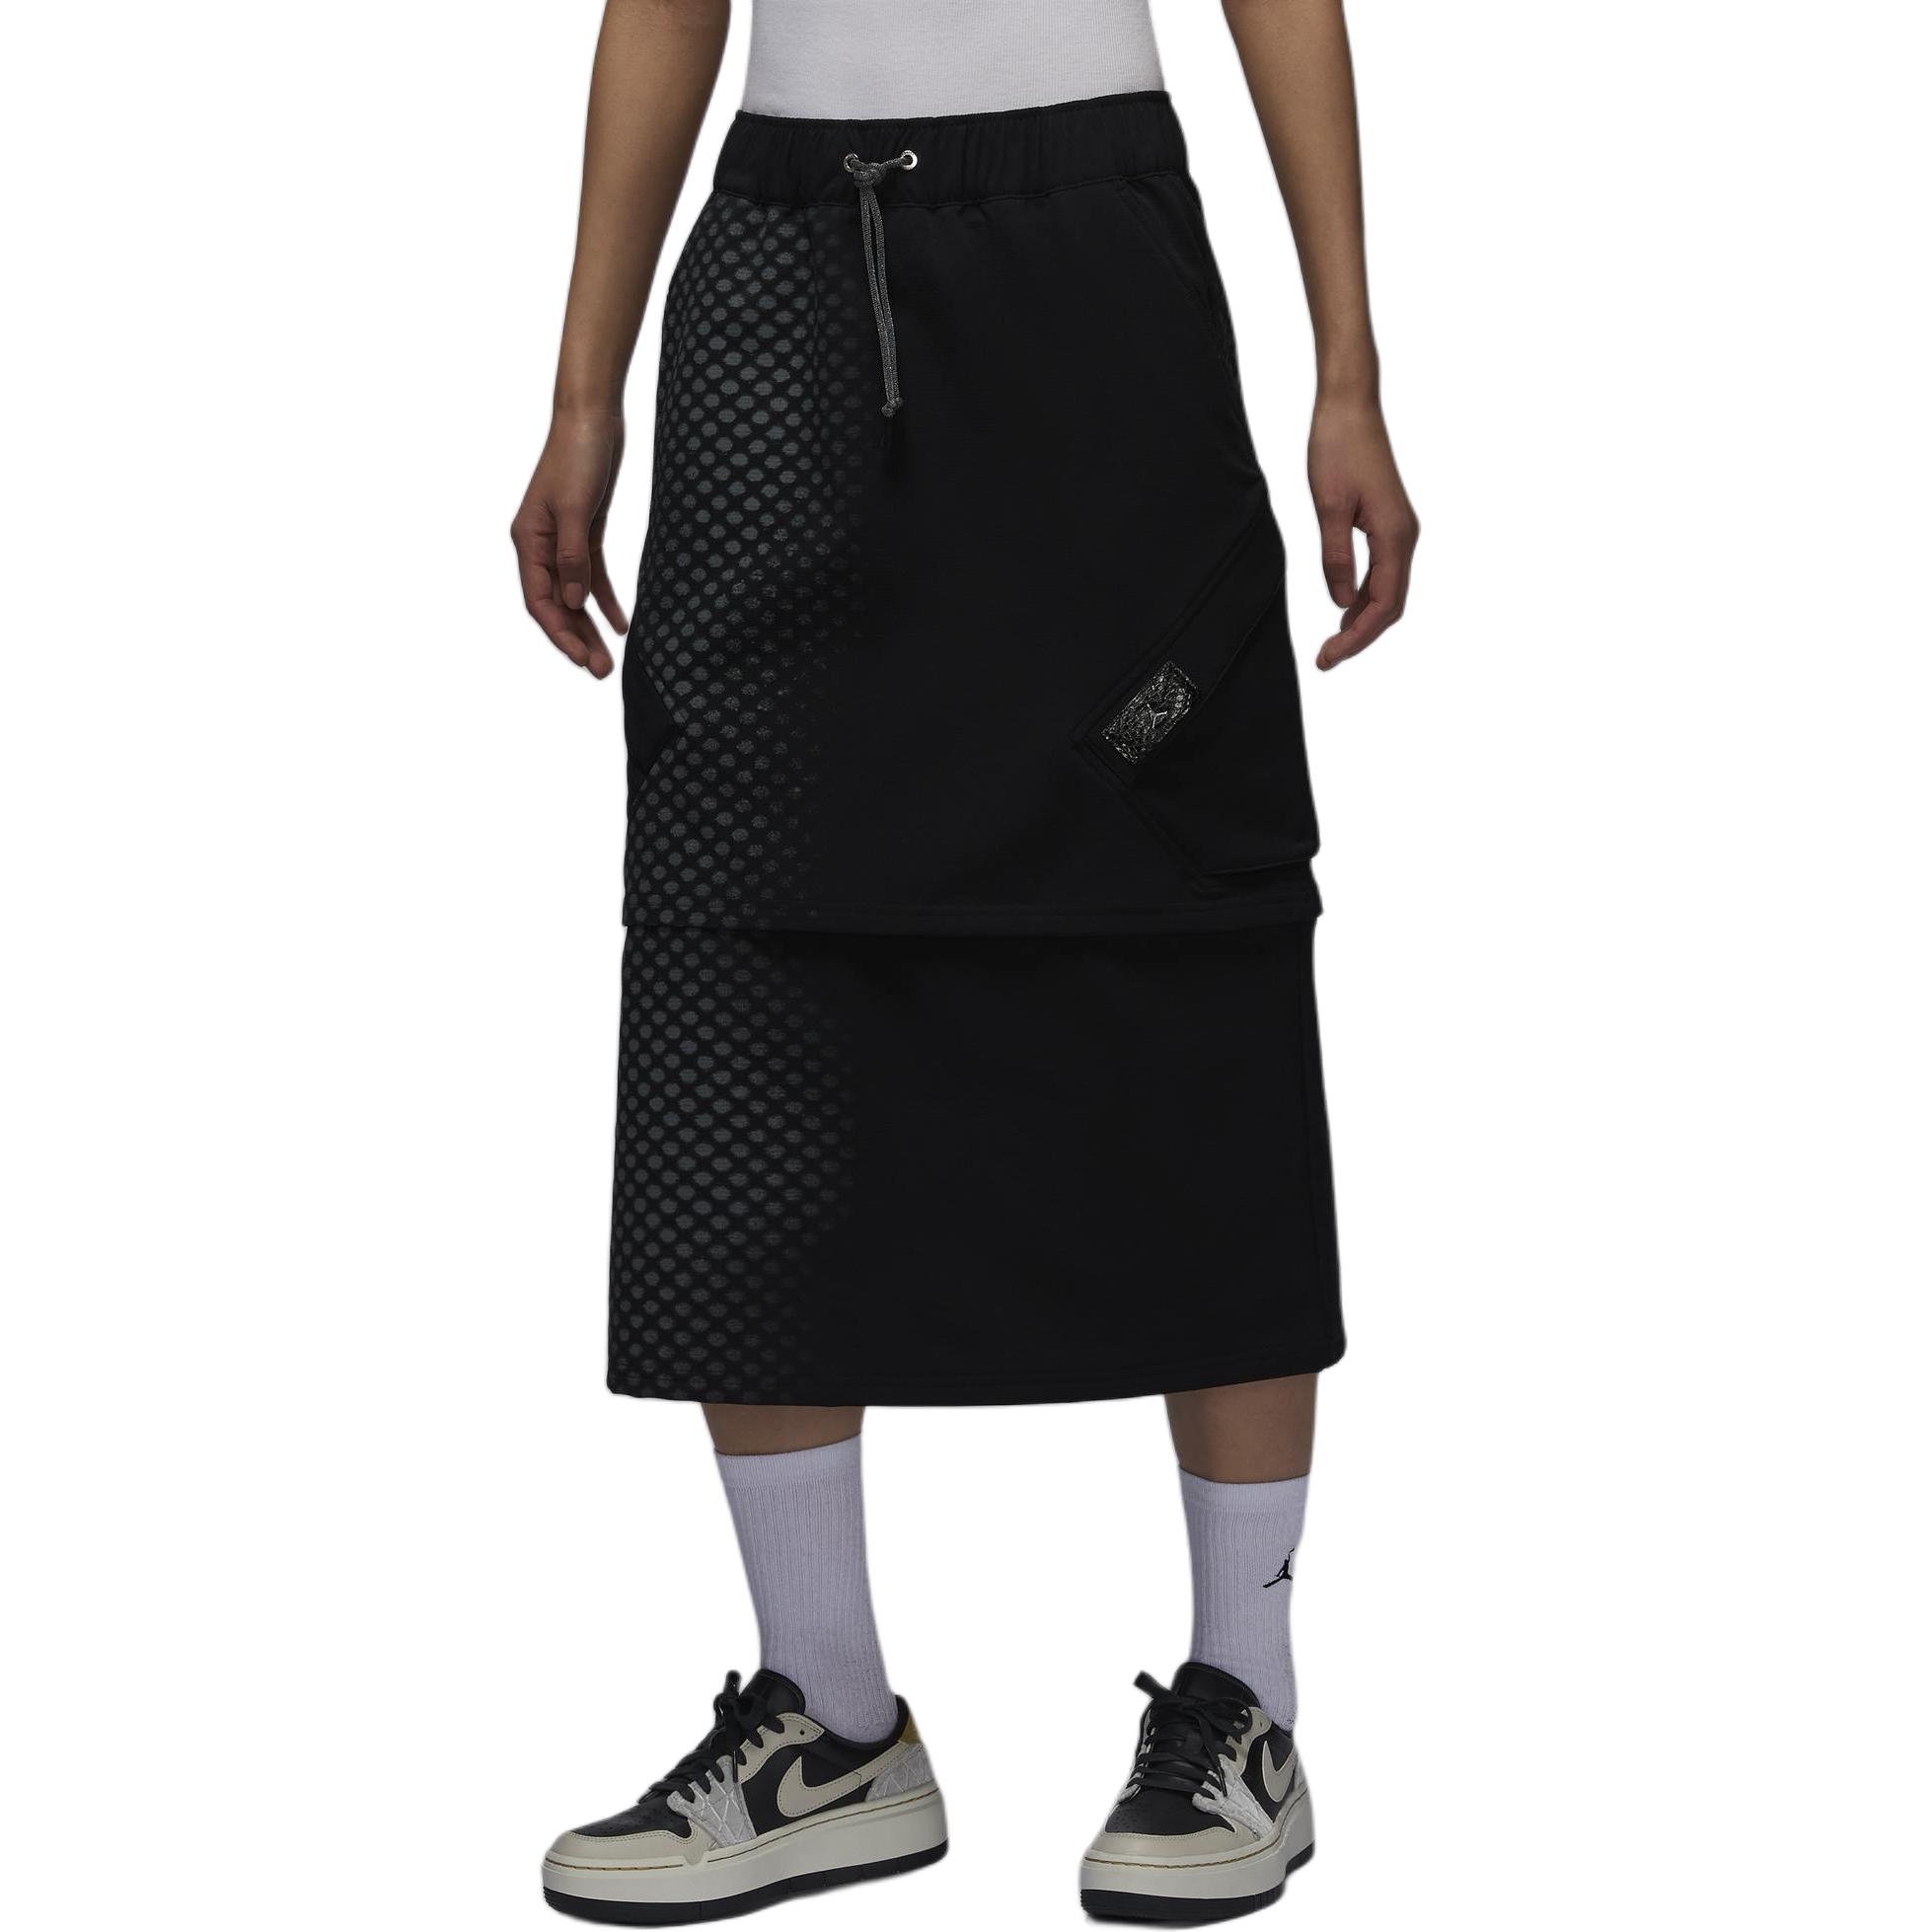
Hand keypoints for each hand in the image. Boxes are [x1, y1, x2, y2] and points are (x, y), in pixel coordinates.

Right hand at [510, 410, 628, 677]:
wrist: (593, 418)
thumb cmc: (579, 456)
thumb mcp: (577, 509)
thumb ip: (573, 557)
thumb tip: (571, 602)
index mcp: (528, 541)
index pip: (539, 601)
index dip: (560, 633)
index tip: (582, 660)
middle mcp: (541, 545)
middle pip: (556, 605)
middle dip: (576, 639)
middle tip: (602, 671)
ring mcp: (563, 541)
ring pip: (574, 596)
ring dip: (589, 626)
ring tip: (609, 659)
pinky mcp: (585, 533)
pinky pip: (592, 577)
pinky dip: (605, 601)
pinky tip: (620, 625)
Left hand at [1308, 396, 1418, 670]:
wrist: (1349, 405)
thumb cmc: (1337, 447)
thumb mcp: (1328, 506)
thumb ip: (1336, 557)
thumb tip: (1341, 603)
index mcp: (1395, 536)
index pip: (1382, 606)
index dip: (1356, 639)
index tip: (1327, 658)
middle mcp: (1406, 536)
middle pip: (1391, 605)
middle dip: (1361, 637)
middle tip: (1326, 659)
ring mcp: (1400, 529)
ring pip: (1390, 591)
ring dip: (1364, 620)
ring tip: (1332, 643)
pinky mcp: (1389, 522)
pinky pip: (1384, 572)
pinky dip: (1366, 597)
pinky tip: (1345, 608)